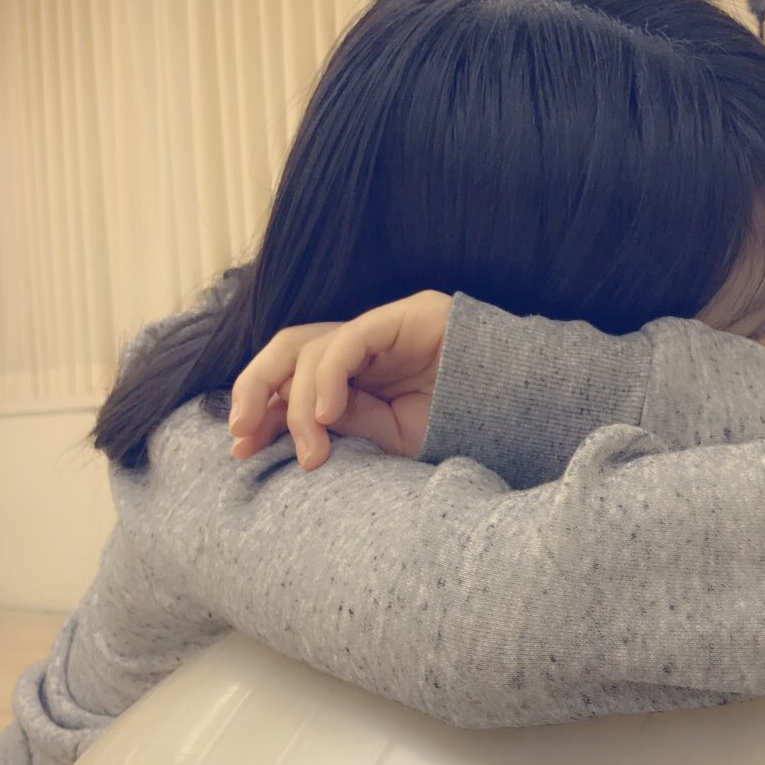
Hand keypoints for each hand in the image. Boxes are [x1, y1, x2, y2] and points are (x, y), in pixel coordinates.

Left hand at [228, 291, 451, 468]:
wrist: (523, 410)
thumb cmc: (463, 428)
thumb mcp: (391, 439)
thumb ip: (346, 424)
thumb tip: (293, 421)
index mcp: (356, 374)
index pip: (289, 378)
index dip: (259, 407)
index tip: (242, 447)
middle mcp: (361, 345)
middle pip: (285, 349)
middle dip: (253, 390)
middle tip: (243, 436)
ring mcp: (382, 327)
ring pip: (308, 345)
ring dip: (295, 401)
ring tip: (311, 449)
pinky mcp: (405, 314)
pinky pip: (349, 341)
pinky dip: (327, 377)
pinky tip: (325, 415)